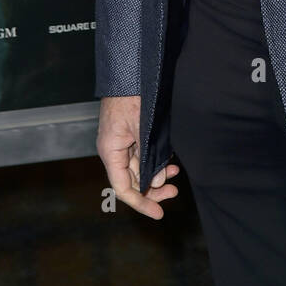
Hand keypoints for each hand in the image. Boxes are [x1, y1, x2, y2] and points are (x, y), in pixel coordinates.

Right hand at [97, 95, 179, 219]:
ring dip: (157, 174)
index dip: (140, 203)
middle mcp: (114, 150)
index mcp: (110, 151)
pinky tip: (169, 161)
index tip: (158, 212)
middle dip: (153, 189)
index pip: (123, 188)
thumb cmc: (130, 96)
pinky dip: (155, 161)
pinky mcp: (131, 135)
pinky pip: (142, 155)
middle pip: (132, 181)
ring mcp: (122, 143)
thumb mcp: (142, 127)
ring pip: (140, 169)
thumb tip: (158, 179)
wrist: (129, 72)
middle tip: (174, 192)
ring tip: (175, 173)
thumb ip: (148, 156)